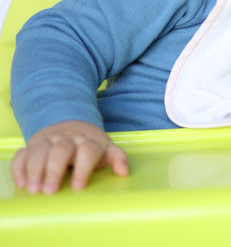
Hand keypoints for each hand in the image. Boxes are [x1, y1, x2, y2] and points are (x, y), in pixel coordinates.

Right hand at [10, 120, 128, 193]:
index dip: (83, 169)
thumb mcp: (106, 149)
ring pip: (40, 151)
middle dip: (54, 171)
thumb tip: (124, 172)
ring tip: (34, 190)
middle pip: (61, 151)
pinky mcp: (32, 145)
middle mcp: (67, 139)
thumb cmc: (89, 145)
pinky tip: (22, 183)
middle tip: (50, 191)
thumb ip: (117, 158)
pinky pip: (23, 154)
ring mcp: (49, 141)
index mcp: (88, 142)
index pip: (87, 152)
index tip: (78, 188)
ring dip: (35, 171)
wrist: (69, 125)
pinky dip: (20, 167)